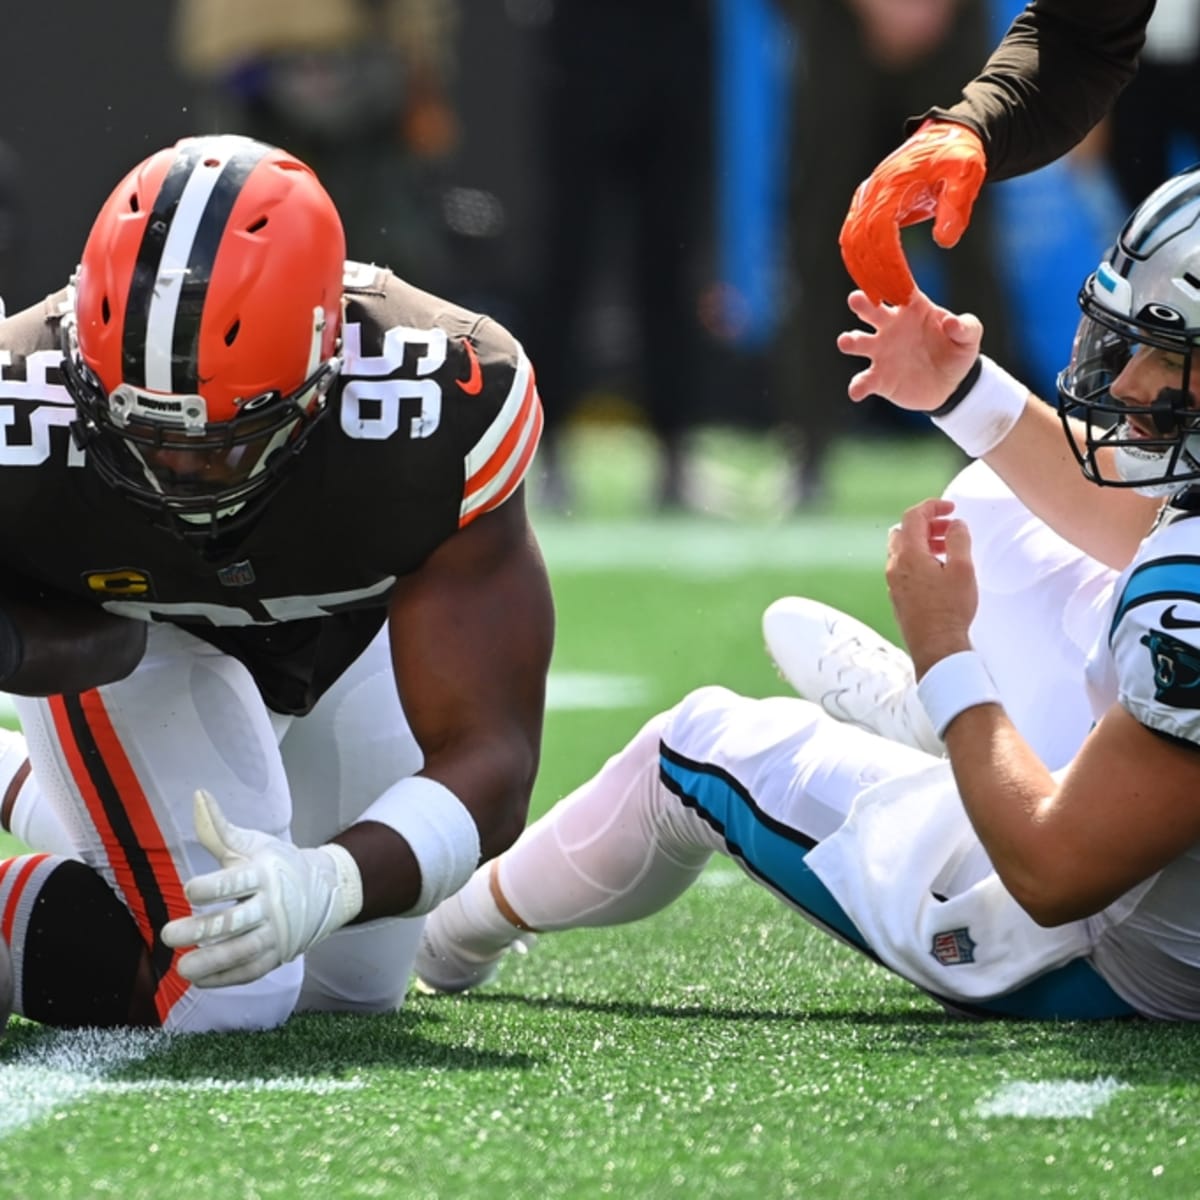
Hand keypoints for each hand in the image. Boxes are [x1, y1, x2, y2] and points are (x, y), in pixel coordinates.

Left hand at [161, 789, 362, 987]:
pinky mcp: (277, 954)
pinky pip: (251, 970)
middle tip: (168, 934)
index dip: (213, 887)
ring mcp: (276, 933)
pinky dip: (226, 977)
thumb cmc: (276, 863)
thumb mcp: (252, 844)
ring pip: (244, 951)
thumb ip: (219, 829)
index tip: (188, 890)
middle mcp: (272, 905)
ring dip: (213, 960)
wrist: (325, 888)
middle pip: (236, 921)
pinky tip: (199, 979)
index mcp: (264, 873)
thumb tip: (198, 795)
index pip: (237, 881)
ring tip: (183, 967)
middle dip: (202, 929)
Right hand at [837, 288, 981, 408]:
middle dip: (862, 303)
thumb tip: (951, 322)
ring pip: (860, 342)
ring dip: (851, 340)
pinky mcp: (879, 378)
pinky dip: (858, 385)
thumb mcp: (970, 337)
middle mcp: (891, 327)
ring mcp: (881, 352)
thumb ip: (966, 326)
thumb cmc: (957, 352)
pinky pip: (864, 381)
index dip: (890, 281)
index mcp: (913, 309)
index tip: (881, 276)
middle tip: (855, 299)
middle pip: (872, 311)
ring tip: (846, 342)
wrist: (951, 386)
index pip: (900, 290)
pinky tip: (857, 391)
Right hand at [839, 120, 986, 304]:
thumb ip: (955, 208)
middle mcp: (871, 192)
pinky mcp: (864, 205)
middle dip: (873, 275)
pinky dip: (859, 262)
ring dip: (861, 273)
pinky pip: (852, 238)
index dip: (889, 266)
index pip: (880, 234)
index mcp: (892, 186)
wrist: (944, 138)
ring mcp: (864, 198)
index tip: (904, 291)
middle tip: (891, 301)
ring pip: (851, 243)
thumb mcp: (966, 176)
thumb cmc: (957, 157)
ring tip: (879, 298)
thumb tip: (944, 242)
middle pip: (859, 242)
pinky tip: (872, 281)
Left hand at [886, 499, 977, 676]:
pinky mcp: (897, 596)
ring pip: (902, 550)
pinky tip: (938, 571)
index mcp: (908, 555)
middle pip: (904, 531)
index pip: (913, 517)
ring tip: (947, 549)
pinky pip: (903, 568)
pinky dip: (918, 559)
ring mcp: (893, 582)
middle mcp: (894, 566)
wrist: (936, 646)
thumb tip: (955, 524)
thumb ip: (958, 540)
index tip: (950, 508)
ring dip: (923, 542)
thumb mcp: (963, 569)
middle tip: (949, 529)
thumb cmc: (951, 609)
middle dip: (927, 524)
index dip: (932, 506)